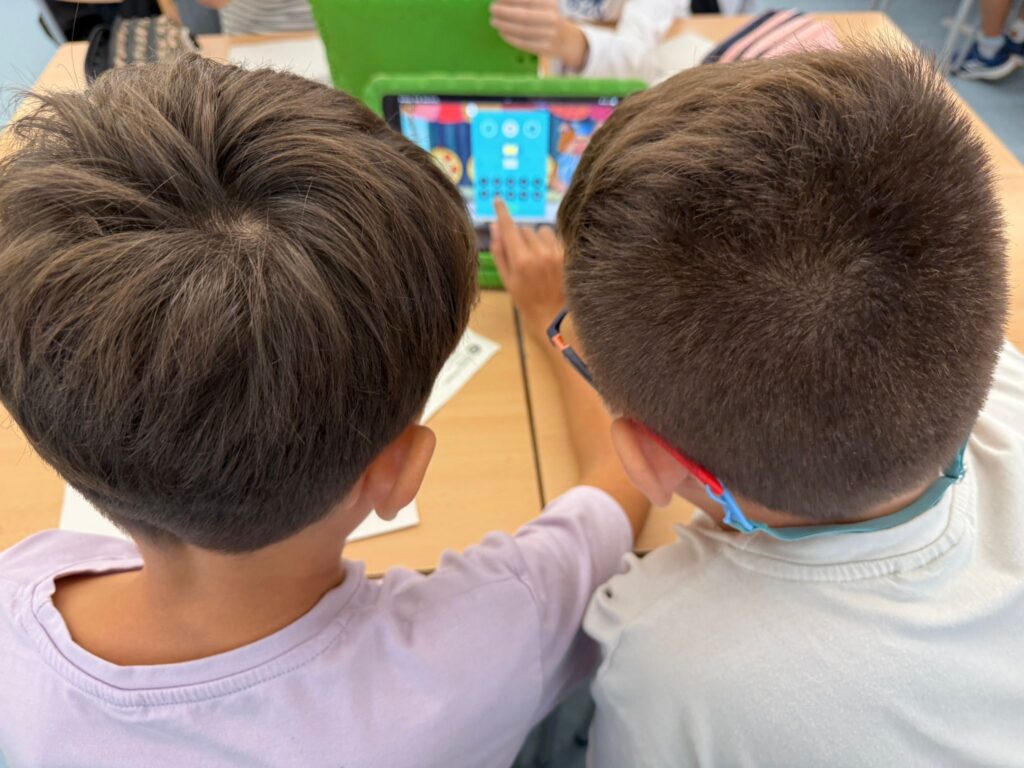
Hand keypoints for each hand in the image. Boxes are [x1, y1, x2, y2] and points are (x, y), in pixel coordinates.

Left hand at [490, 0, 588, 70]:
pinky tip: (502, 32)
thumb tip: (503, 0)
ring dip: (504, 25)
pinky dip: (510, 37)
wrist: (567, 40)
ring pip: (522, 30)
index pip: (527, 0)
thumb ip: (527, 1)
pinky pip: (523, 43)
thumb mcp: (544, 4)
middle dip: (504, 12)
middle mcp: (551, 19)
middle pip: (523, 15)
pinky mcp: (544, 48)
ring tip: (493, 21)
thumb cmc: (549, 18)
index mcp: (550, 4)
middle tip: (492, 9)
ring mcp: (549, 35)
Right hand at [491, 198, 564, 338]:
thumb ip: (499, 251)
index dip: (502, 212)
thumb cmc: (527, 301)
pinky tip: (551, 262)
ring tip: (538, 260)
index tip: (498, 200)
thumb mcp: (507, 279)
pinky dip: (550, 245)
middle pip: (524, 229)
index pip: (509, 227)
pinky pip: (555, 238)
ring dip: (537, 240)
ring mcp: (557, 254)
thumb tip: (493, 225)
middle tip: (522, 257)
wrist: (554, 318)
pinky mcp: (569, 255)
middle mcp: (540, 254)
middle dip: (520, 238)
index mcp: (521, 261)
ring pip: (541, 231)